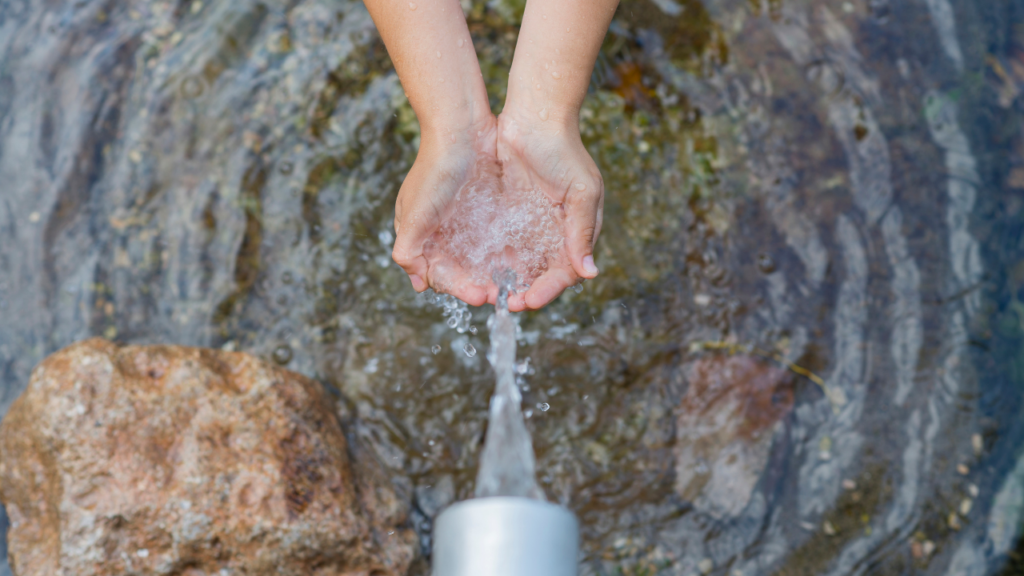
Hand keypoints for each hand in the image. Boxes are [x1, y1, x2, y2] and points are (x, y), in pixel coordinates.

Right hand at [391, 115, 499, 306]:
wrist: (461, 126)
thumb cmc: (434, 168)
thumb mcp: (415, 213)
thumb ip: (408, 249)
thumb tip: (416, 282)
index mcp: (419, 235)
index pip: (438, 274)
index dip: (458, 288)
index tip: (479, 296)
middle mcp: (441, 231)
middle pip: (460, 270)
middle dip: (478, 285)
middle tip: (500, 295)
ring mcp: (464, 220)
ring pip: (479, 258)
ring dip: (493, 274)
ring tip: (513, 284)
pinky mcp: (486, 209)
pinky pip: (495, 239)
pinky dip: (504, 254)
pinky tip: (520, 262)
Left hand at [496, 108, 603, 311]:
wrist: (535, 115)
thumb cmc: (564, 150)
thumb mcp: (580, 191)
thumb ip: (581, 232)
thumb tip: (590, 273)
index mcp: (577, 230)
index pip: (566, 272)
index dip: (548, 290)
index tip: (528, 300)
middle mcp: (555, 232)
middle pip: (542, 274)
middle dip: (526, 291)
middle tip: (506, 304)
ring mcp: (531, 224)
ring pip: (521, 264)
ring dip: (509, 281)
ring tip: (491, 294)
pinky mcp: (509, 214)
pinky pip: (502, 245)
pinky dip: (494, 261)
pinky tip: (481, 271)